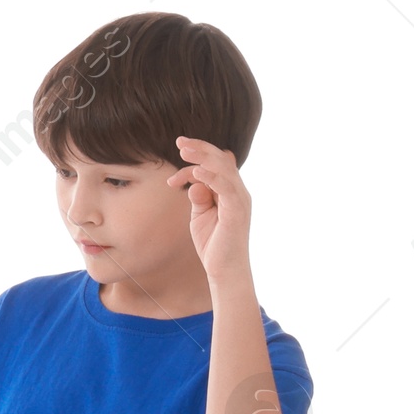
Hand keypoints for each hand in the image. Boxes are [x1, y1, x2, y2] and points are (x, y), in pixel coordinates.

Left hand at [168, 136, 251, 282]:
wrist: (225, 271)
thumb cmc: (213, 245)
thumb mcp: (200, 217)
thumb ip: (199, 198)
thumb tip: (195, 183)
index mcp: (229, 191)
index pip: (214, 166)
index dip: (195, 161)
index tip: (175, 167)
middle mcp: (237, 191)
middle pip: (221, 159)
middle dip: (200, 148)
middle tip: (179, 142)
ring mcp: (239, 199)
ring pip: (224, 167)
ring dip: (203, 156)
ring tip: (183, 150)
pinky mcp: (237, 210)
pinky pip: (226, 187)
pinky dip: (211, 177)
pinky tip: (196, 172)